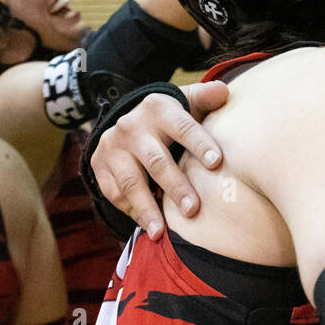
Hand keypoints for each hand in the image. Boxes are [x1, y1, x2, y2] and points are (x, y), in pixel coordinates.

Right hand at [89, 80, 229, 238]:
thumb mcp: (184, 101)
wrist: (125, 121)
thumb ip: (204, 98)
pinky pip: (115, 193)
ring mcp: (113, 147)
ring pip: (131, 182)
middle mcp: (132, 126)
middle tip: (194, 210)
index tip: (216, 163)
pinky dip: (131, 211)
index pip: (183, 127)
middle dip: (176, 186)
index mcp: (158, 109)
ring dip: (148, 208)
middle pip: (157, 161)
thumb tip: (224, 92)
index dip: (199, 144)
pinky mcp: (100, 165)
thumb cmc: (168, 118)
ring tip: (163, 231)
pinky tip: (148, 225)